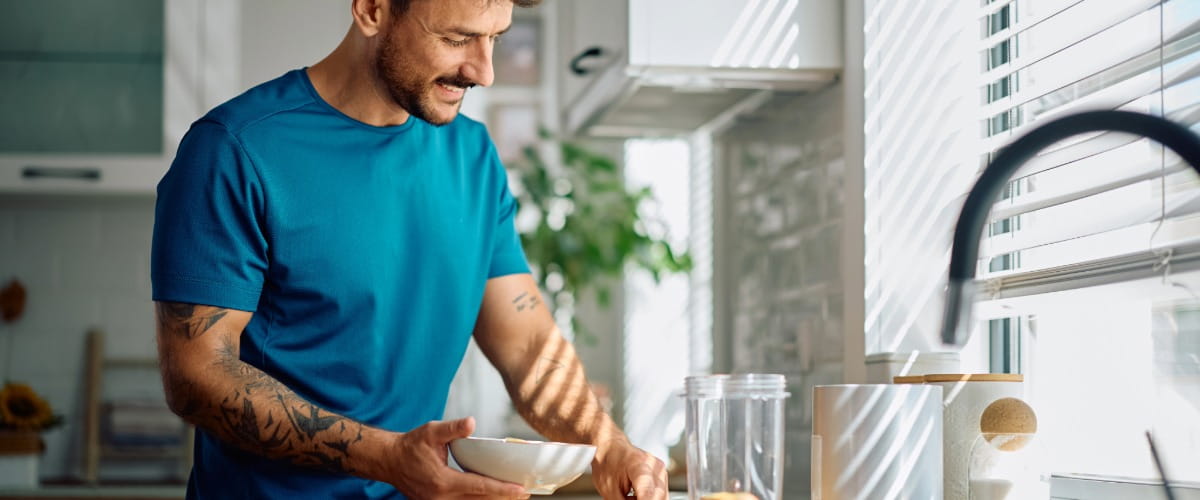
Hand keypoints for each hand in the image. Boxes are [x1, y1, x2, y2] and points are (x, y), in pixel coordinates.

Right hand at [386, 417, 529, 498]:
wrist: (390, 461)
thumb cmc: (410, 446)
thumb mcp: (431, 431)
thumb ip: (452, 428)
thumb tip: (471, 422)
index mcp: (443, 481)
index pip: (479, 486)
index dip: (502, 489)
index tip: (520, 489)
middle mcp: (442, 497)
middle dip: (503, 497)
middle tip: (525, 491)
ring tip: (513, 495)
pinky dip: (479, 499)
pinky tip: (491, 494)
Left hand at [591, 440, 668, 498]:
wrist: (611, 448)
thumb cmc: (607, 463)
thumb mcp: (609, 489)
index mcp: (638, 465)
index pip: (647, 492)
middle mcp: (654, 466)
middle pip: (658, 495)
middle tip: (628, 499)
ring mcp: (660, 470)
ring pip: (662, 496)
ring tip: (630, 496)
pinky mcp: (662, 476)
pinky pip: (661, 494)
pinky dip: (649, 498)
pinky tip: (637, 496)